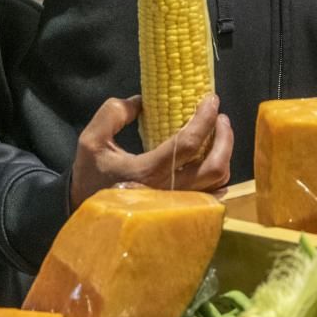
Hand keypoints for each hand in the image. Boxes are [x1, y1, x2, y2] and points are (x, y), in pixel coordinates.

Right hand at [70, 93, 233, 209]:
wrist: (90, 216)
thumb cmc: (91, 177)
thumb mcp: (91, 141)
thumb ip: (113, 114)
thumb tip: (142, 101)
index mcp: (147, 172)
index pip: (188, 143)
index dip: (205, 118)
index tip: (211, 100)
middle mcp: (169, 191)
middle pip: (215, 166)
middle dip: (225, 137)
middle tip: (220, 117)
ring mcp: (178, 206)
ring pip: (217, 182)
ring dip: (224, 155)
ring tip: (219, 134)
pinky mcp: (182, 213)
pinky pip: (213, 197)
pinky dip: (219, 178)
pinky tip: (215, 162)